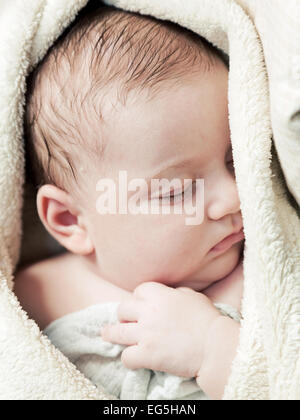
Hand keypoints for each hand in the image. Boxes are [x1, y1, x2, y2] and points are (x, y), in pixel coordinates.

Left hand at [101, 281, 220, 377]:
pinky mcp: (146, 354)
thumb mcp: (193, 297)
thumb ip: (176, 293)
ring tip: (107, 334)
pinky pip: (125, 356)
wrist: (215, 346)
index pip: (138, 291)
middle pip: (122, 309)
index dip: (138, 298)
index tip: (141, 305)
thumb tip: (170, 295)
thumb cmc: (208, 320)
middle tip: (126, 321)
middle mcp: (149, 311)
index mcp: (160, 295)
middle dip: (124, 315)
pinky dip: (129, 359)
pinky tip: (134, 360)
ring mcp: (145, 333)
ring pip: (115, 332)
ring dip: (111, 334)